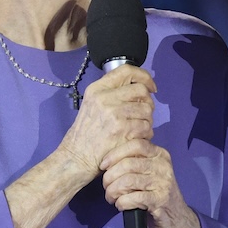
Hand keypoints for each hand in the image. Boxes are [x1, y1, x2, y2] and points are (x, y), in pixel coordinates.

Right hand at [57, 64, 155, 183]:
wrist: (77, 157)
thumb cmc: (87, 133)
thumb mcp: (92, 104)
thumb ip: (112, 93)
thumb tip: (141, 88)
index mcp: (97, 89)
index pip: (126, 70)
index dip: (144, 76)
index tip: (151, 87)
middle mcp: (105, 97)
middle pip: (141, 90)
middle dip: (147, 102)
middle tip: (143, 114)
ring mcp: (114, 113)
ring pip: (147, 109)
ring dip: (147, 120)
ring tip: (139, 128)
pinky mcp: (122, 129)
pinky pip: (146, 126)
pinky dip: (146, 133)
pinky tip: (138, 138)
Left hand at [101, 140, 201, 227]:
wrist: (176, 218)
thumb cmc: (156, 193)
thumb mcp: (149, 172)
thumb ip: (135, 161)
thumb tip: (108, 159)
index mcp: (159, 154)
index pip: (135, 144)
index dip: (115, 153)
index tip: (103, 165)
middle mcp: (163, 165)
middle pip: (128, 164)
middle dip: (110, 176)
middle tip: (106, 187)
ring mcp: (163, 183)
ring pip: (128, 181)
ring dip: (113, 191)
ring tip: (111, 198)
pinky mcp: (160, 200)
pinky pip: (133, 198)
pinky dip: (121, 202)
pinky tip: (120, 205)